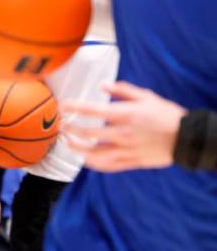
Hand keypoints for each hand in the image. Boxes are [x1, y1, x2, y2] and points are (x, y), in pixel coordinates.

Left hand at [63, 81, 183, 171]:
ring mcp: (126, 150)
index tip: (61, 105)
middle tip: (62, 124)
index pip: (93, 110)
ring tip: (68, 142)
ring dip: (77, 148)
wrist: (187, 138)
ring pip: (94, 153)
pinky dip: (93, 163)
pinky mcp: (132, 162)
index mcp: (125, 115)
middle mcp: (122, 133)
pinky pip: (108, 166)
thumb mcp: (146, 97)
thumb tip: (102, 85)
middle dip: (71, 128)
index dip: (74, 107)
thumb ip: (122, 90)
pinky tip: (85, 158)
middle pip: (88, 133)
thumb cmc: (167, 115)